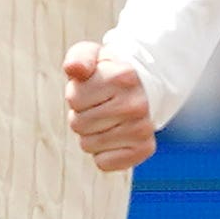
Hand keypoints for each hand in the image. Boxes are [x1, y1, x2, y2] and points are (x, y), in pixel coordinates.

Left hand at [64, 41, 155, 172]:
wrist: (142, 86)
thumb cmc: (108, 72)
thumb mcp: (91, 55)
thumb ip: (79, 58)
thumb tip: (74, 70)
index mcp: (123, 77)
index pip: (74, 99)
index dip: (77, 94)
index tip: (93, 88)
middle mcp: (137, 105)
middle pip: (78, 125)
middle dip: (82, 115)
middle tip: (99, 105)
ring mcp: (142, 129)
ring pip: (88, 145)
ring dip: (91, 134)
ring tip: (107, 119)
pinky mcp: (144, 149)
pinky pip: (103, 163)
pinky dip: (103, 153)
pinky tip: (114, 135)